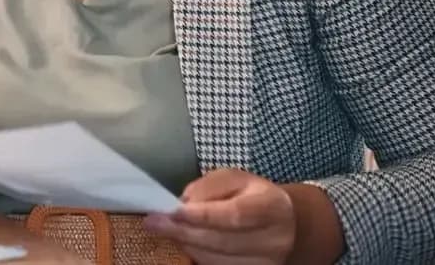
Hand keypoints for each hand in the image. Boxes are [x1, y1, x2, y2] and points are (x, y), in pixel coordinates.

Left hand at [143, 169, 295, 264]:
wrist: (281, 222)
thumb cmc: (251, 195)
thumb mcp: (233, 178)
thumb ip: (208, 187)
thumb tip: (183, 205)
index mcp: (272, 207)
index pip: (234, 215)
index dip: (202, 215)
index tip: (172, 211)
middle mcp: (274, 240)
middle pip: (223, 241)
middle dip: (183, 231)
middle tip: (153, 222)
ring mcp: (267, 263)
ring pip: (217, 260)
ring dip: (186, 244)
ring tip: (166, 228)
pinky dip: (196, 255)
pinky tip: (184, 240)